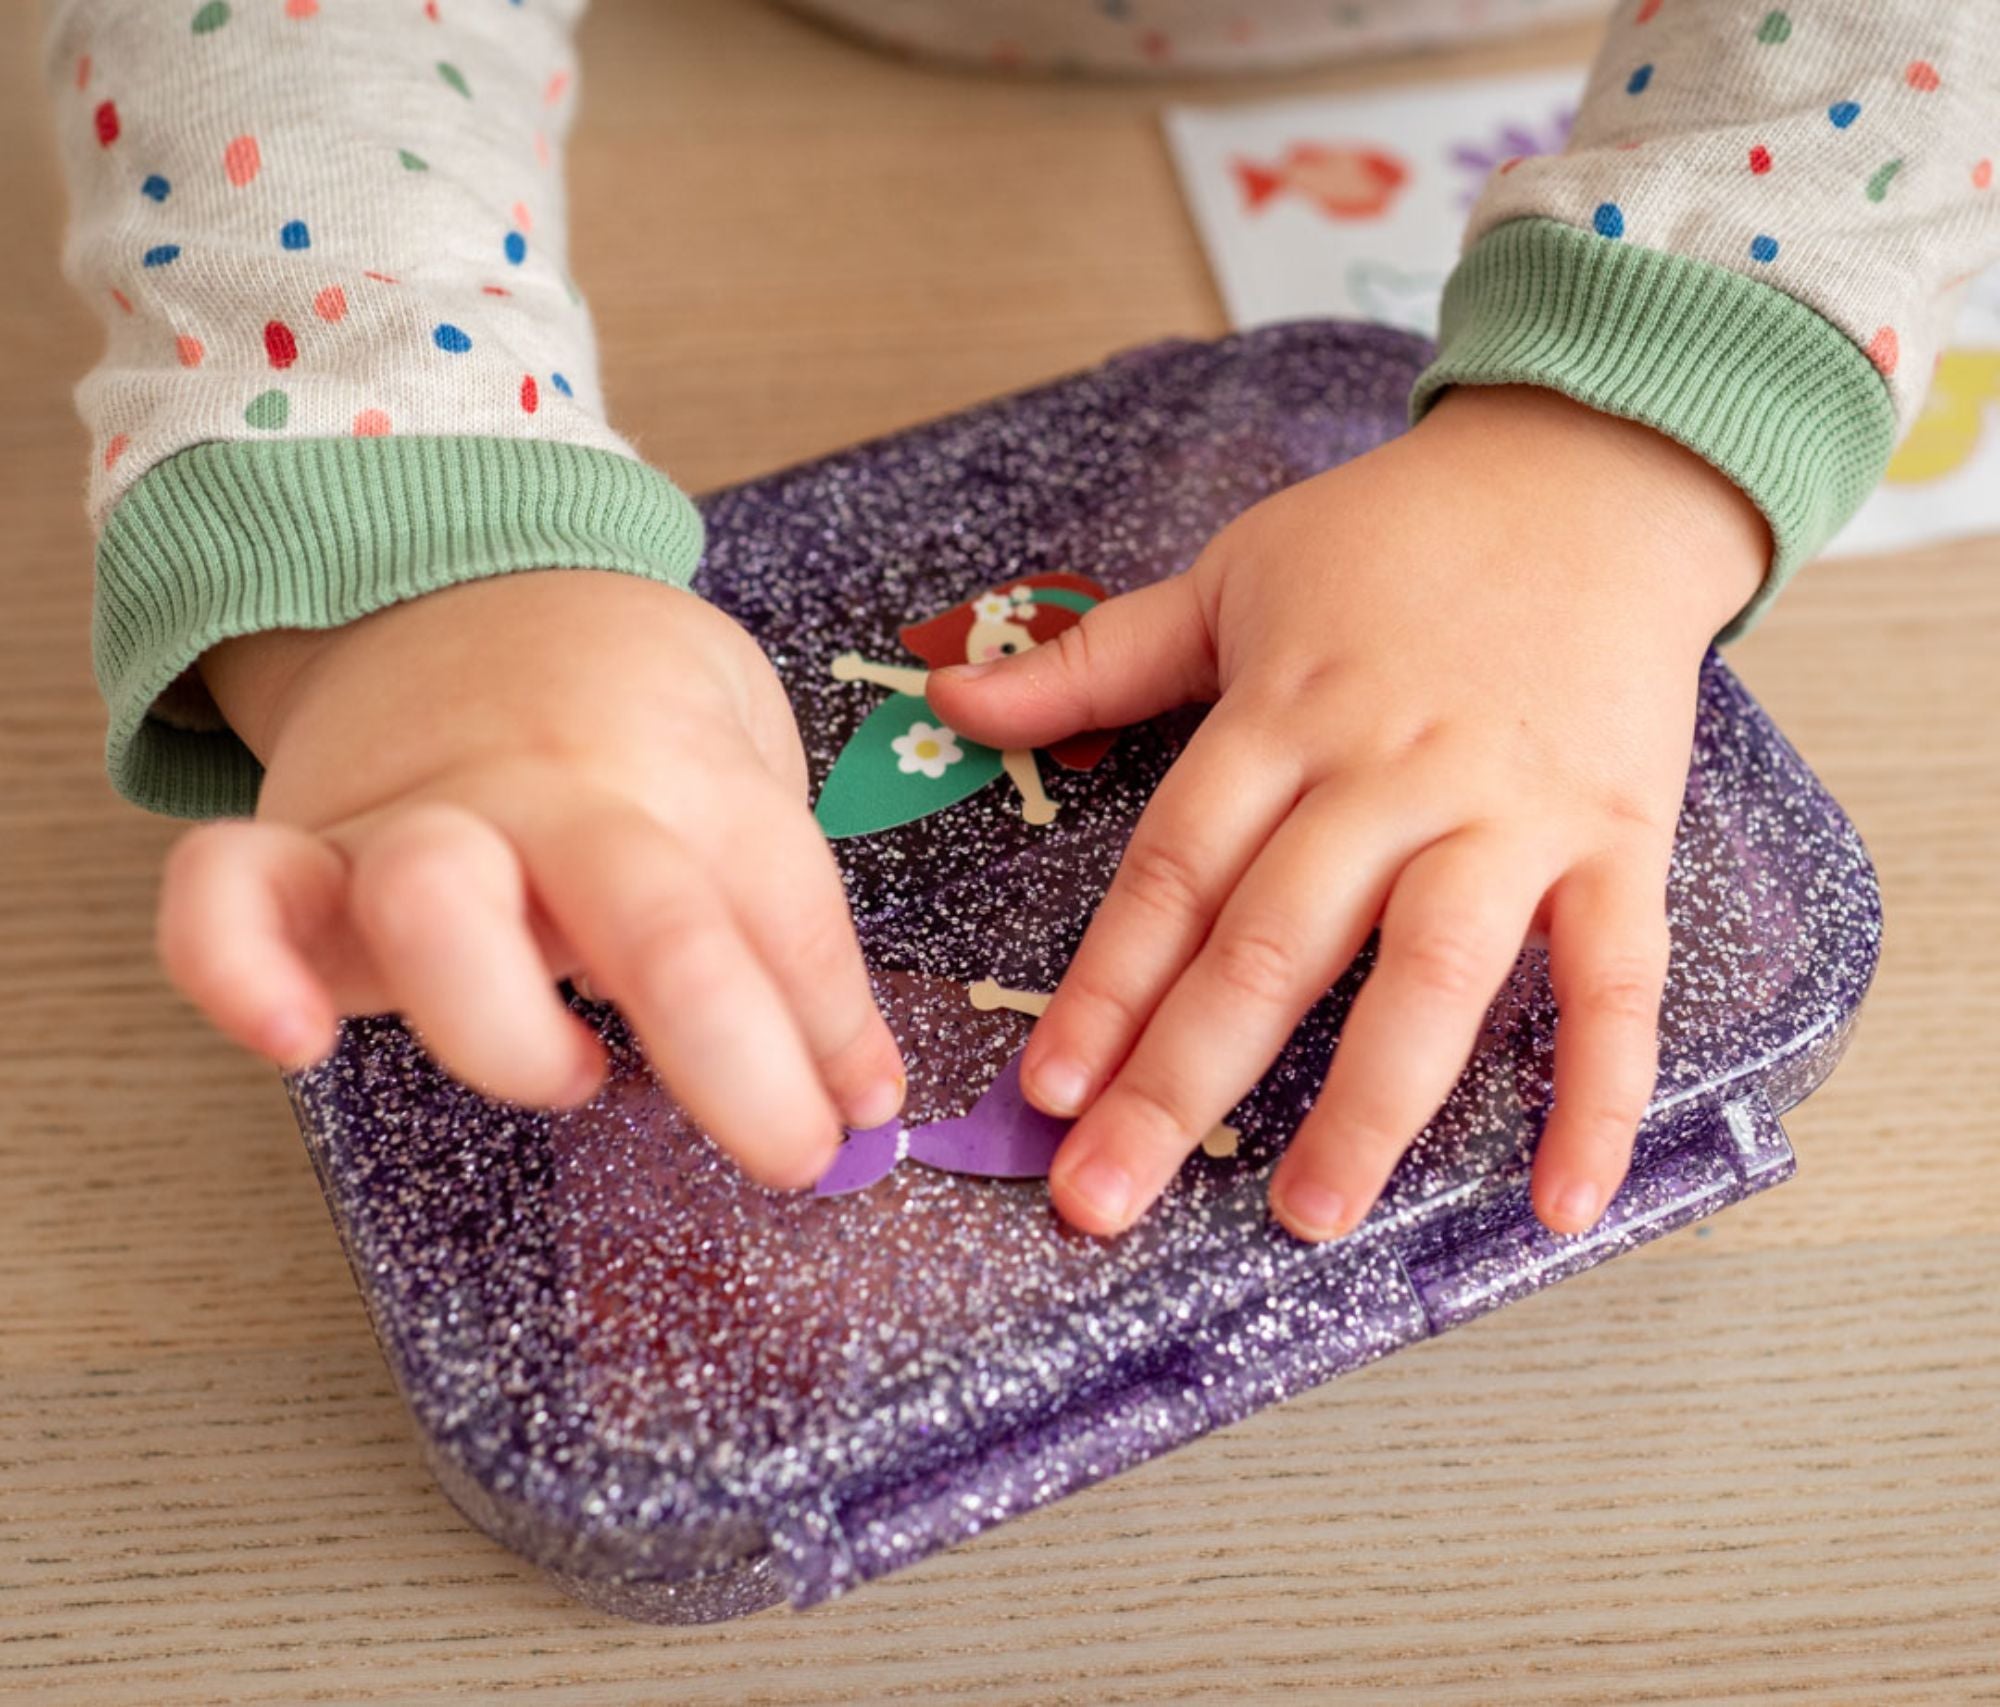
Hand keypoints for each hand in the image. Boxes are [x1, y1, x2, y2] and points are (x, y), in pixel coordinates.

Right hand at [156, 570, 904, 1189]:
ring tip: (578, 1074)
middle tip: (794, 1154)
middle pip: (653, 921)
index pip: (781, 904)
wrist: (470, 580)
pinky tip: (295, 1044)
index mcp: (684, 770)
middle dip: (736, 1057)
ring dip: (515, 1029)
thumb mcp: (740, 771)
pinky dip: (237, 969)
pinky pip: (227, 896)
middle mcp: (556, 795)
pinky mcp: (300, 849)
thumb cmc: (629, 706)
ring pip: (442, 903)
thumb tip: (855, 1089)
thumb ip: (786, 923)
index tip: (859, 1105)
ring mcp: (419, 819)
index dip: (831, 1021)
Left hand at [929, 386, 1767, 1240]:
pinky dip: (1599, 1089)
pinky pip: (1616, 977)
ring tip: (1306, 1217)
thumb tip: (951, 706)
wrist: (1593, 477)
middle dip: (1183, 1081)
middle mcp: (1386, 775)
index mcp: (1280, 715)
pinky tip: (1561, 1200)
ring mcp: (1509, 813)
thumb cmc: (1398, 536)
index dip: (1106, 986)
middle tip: (1108, 1201)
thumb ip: (1095, 660)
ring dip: (1367, 1105)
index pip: (1174, 873)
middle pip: (1271, 944)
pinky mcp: (1620, 838)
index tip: (1049, 1093)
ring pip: (1429, 972)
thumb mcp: (1232, 575)